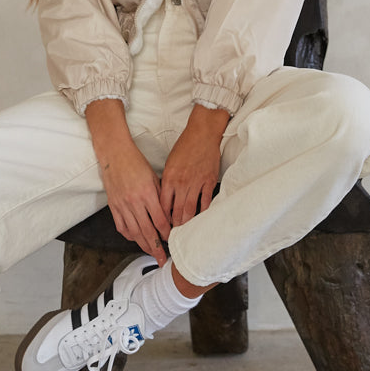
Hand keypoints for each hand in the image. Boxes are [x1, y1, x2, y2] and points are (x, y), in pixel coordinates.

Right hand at [85, 100, 169, 262]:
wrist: (114, 155)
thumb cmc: (136, 163)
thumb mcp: (154, 178)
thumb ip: (161, 197)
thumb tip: (168, 216)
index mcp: (147, 194)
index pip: (159, 221)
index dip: (166, 234)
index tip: (172, 241)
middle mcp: (134, 202)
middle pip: (147, 232)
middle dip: (156, 248)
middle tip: (162, 260)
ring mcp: (121, 205)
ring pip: (134, 232)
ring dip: (143, 245)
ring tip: (151, 253)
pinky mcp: (113, 206)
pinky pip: (121, 227)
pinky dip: (130, 235)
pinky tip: (136, 239)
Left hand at [160, 105, 228, 226]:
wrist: (203, 133)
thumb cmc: (185, 146)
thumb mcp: (170, 163)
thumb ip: (167, 181)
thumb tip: (165, 198)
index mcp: (169, 178)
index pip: (162, 204)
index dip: (161, 218)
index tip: (160, 227)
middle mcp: (181, 183)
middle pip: (176, 210)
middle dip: (174, 226)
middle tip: (172, 237)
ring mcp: (196, 183)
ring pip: (190, 209)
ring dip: (187, 222)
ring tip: (184, 232)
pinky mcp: (209, 181)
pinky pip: (206, 201)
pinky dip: (203, 212)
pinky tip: (201, 220)